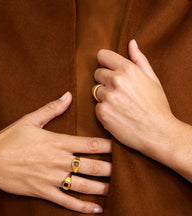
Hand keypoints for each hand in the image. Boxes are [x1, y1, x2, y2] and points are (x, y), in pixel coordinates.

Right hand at [0, 92, 111, 213]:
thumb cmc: (10, 139)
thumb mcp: (29, 120)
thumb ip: (51, 109)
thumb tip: (68, 95)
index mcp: (57, 142)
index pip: (90, 144)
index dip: (109, 146)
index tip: (122, 147)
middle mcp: (59, 161)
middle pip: (92, 166)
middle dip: (111, 169)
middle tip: (127, 171)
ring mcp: (52, 178)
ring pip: (83, 186)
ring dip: (102, 188)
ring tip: (117, 190)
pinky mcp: (44, 192)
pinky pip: (67, 201)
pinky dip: (83, 207)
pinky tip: (97, 209)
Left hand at [93, 40, 177, 159]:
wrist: (158, 133)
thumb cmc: (157, 106)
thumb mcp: (152, 79)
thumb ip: (139, 60)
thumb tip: (131, 43)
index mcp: (128, 69)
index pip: (102, 56)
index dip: (105, 63)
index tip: (109, 70)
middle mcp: (115, 80)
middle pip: (97, 74)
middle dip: (105, 82)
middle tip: (120, 93)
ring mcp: (107, 97)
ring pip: (96, 92)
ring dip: (104, 98)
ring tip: (120, 106)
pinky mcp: (102, 113)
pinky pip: (97, 108)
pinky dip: (104, 112)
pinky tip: (118, 116)